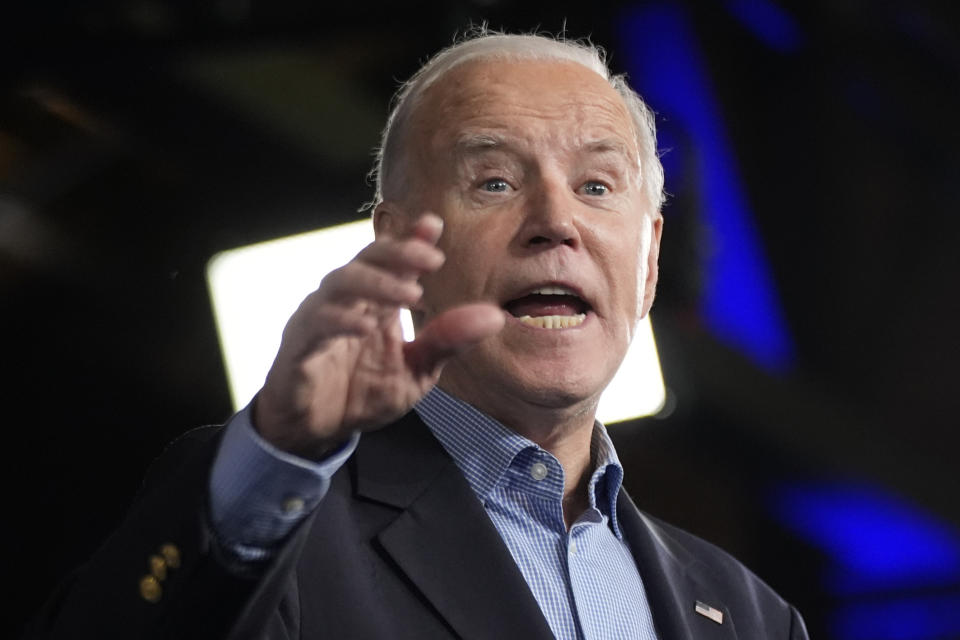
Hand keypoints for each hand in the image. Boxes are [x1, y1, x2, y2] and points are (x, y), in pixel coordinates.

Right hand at [253, 214, 504, 458]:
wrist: (317, 432)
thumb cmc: (362, 394)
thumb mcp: (417, 371)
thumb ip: (448, 341)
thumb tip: (494, 316)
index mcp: (375, 302)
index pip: (392, 260)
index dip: (410, 240)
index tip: (433, 226)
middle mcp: (346, 302)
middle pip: (366, 259)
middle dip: (398, 252)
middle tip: (431, 260)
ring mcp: (318, 319)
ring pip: (339, 282)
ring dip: (376, 283)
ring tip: (412, 294)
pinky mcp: (297, 346)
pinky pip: (315, 324)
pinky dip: (340, 321)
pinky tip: (366, 327)